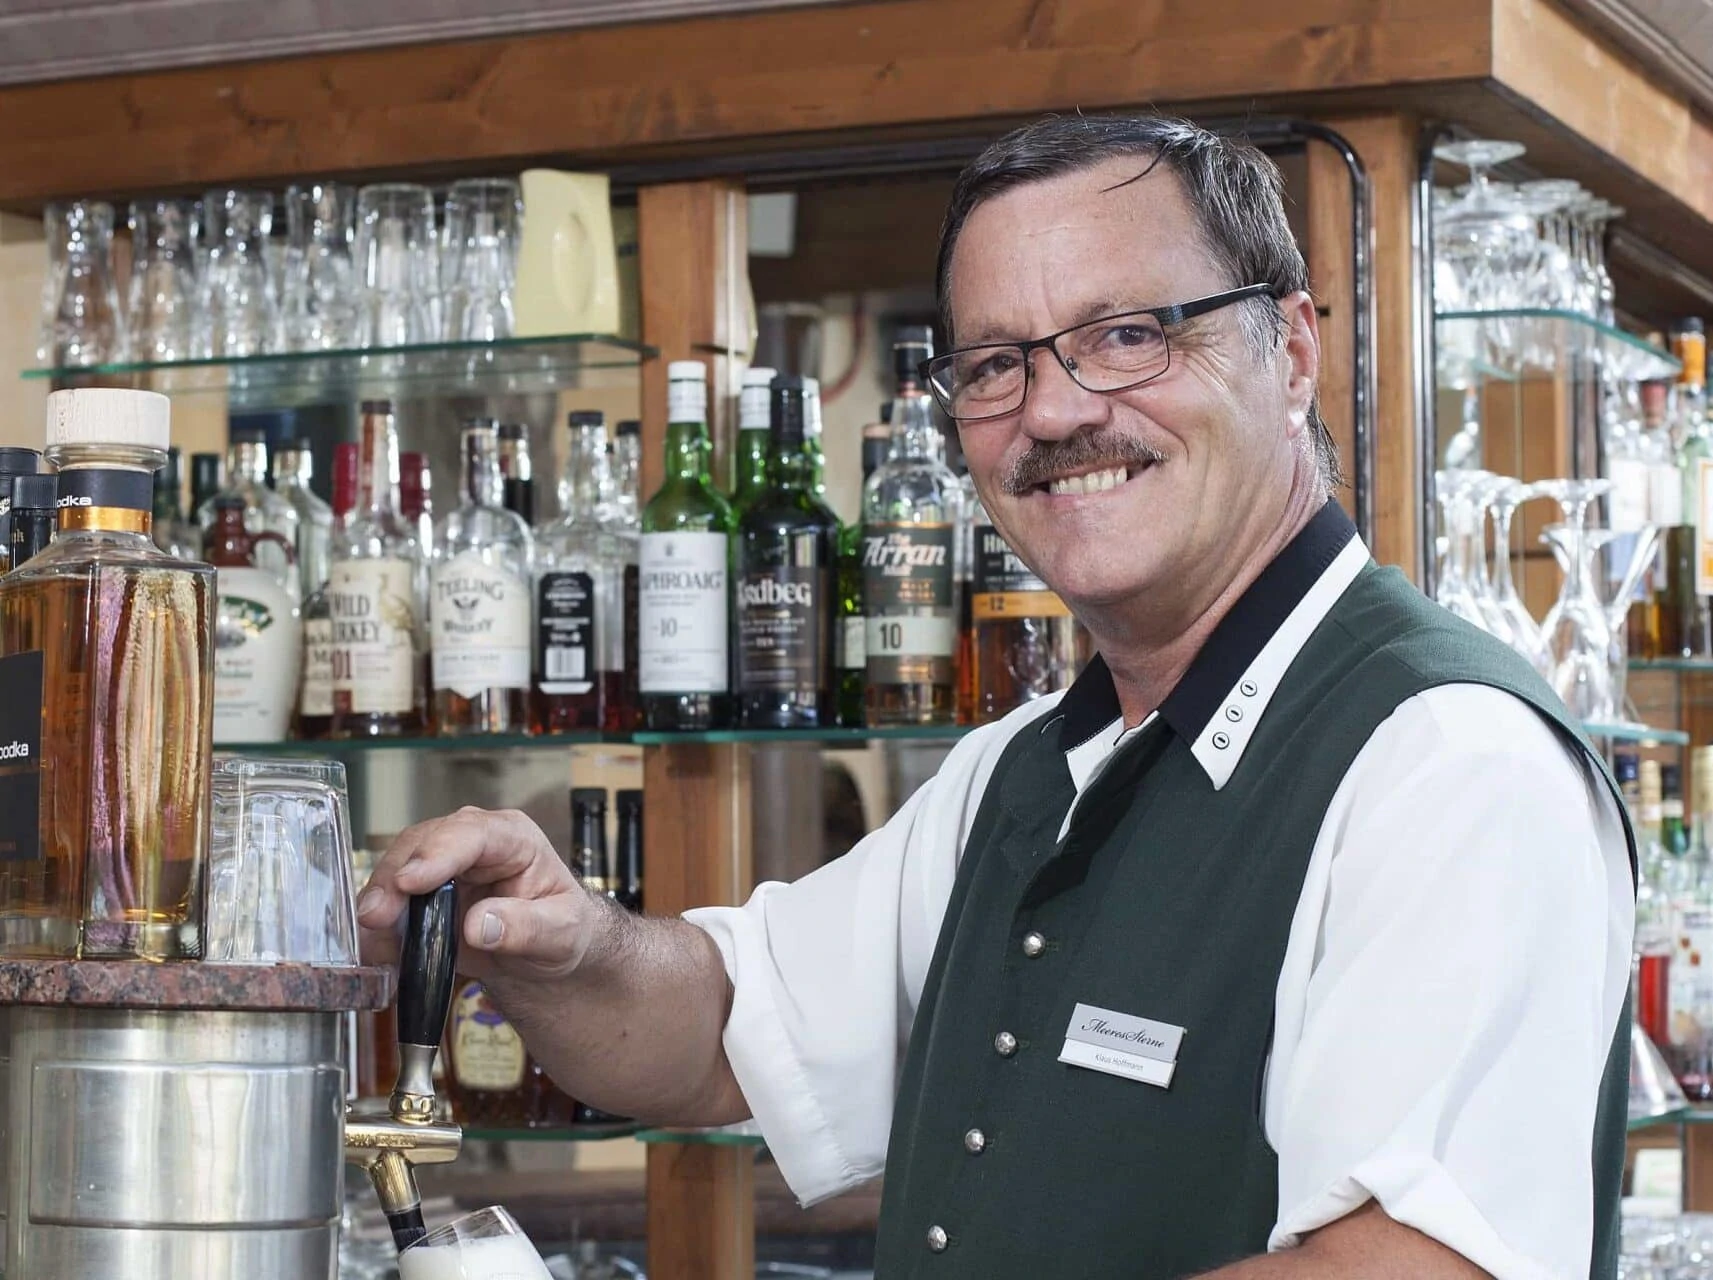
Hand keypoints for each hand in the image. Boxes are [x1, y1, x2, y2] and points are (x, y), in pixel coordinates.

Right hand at [357, 807, 599, 983]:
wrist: (544, 953)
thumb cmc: (560, 930)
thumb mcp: (561, 933)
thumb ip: (526, 928)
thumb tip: (478, 925)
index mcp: (513, 838)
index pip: (472, 833)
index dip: (438, 853)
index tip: (411, 881)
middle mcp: (472, 843)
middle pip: (423, 844)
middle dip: (394, 878)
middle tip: (375, 916)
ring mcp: (443, 866)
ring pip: (398, 867)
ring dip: (379, 900)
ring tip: (371, 937)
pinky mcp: (422, 894)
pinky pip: (392, 901)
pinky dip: (379, 924)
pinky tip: (376, 949)